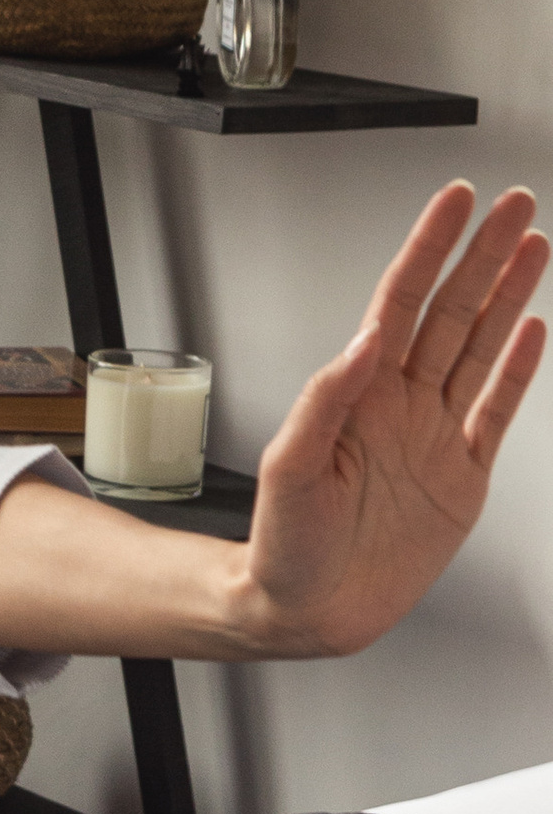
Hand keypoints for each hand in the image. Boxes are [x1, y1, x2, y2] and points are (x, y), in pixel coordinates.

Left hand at [233, 182, 547, 654]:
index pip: (401, 302)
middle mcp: (400, 403)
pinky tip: (533, 328)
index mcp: (357, 393)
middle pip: (452, 312)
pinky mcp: (462, 476)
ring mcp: (434, 436)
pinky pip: (495, 411)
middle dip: (482, 255)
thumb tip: (366, 341)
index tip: (454, 204)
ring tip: (534, 245)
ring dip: (509, 296)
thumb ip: (327, 399)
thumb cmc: (284, 541)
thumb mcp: (292, 467)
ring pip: (480, 349)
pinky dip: (517, 370)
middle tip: (512, 204)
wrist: (307, 609)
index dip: (430, 250)